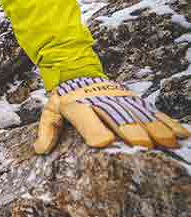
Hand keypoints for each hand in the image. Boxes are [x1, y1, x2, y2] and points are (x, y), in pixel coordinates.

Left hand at [34, 77, 189, 153]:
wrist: (77, 67)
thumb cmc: (64, 96)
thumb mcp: (50, 109)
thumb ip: (46, 130)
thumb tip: (39, 150)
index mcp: (78, 104)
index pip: (86, 118)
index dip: (93, 130)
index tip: (102, 143)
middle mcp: (101, 100)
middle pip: (118, 116)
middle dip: (131, 130)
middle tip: (143, 146)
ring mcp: (120, 98)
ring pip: (140, 113)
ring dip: (155, 128)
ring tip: (167, 143)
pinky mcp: (133, 98)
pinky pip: (153, 111)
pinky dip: (168, 122)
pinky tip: (181, 135)